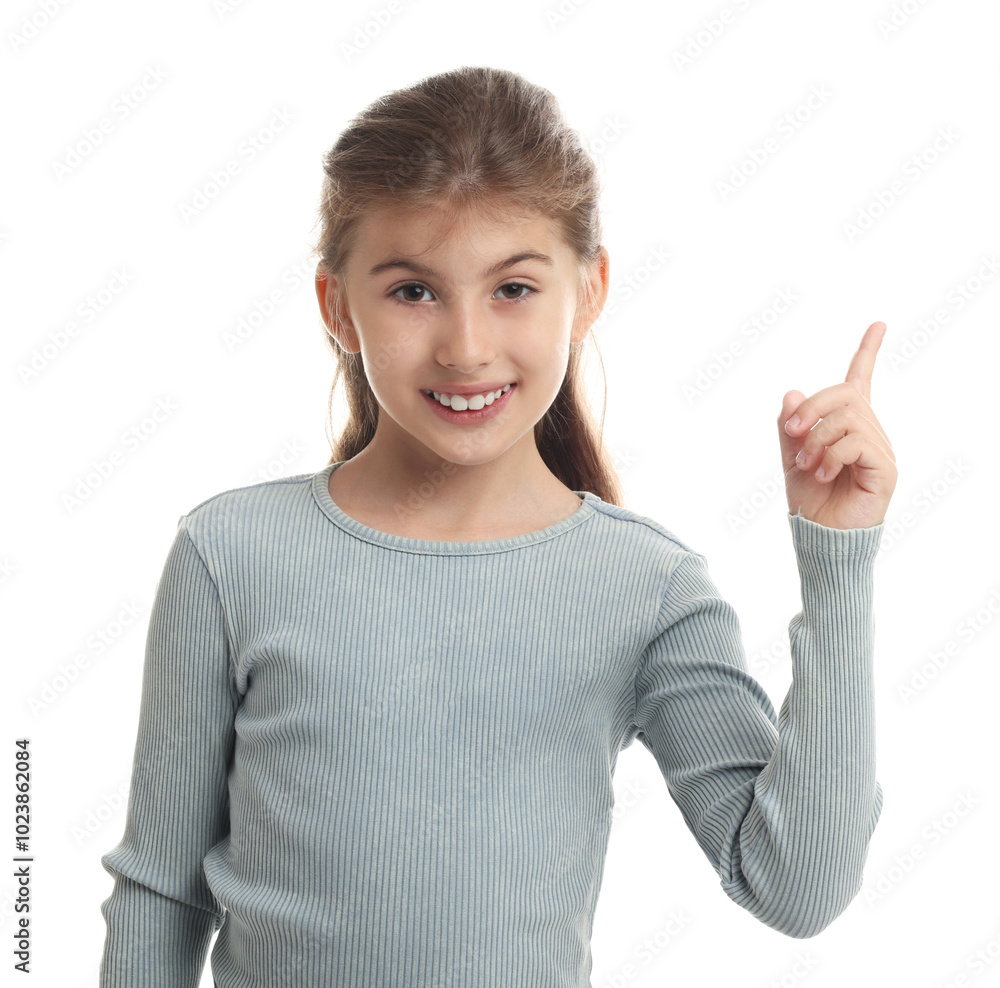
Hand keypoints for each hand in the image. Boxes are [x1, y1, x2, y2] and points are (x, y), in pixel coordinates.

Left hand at [777, 321, 896, 529]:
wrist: (820, 537)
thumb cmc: (810, 500)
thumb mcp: (791, 457)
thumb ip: (791, 426)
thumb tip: (793, 392)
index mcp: (847, 426)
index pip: (861, 381)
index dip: (868, 352)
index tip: (879, 324)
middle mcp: (868, 432)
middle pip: (845, 393)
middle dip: (811, 408)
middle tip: (791, 433)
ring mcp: (879, 449)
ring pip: (848, 417)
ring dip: (817, 438)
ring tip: (806, 464)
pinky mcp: (885, 468)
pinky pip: (856, 442)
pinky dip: (831, 455)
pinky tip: (823, 473)